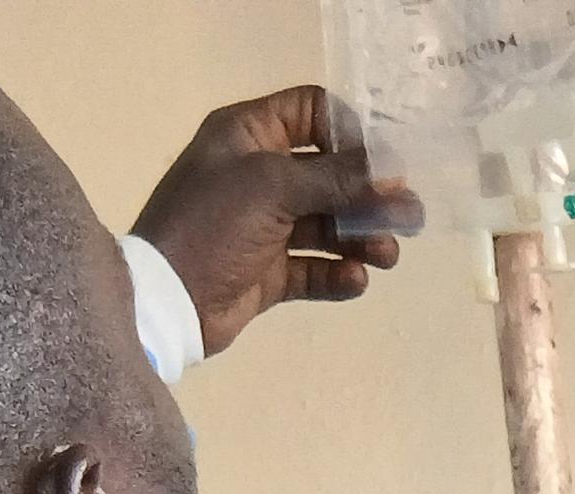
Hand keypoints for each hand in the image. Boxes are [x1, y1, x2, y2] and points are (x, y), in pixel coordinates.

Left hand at [130, 89, 417, 359]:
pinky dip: (337, 273)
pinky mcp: (269, 271)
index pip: (311, 112)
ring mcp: (265, 224)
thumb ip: (336, 177)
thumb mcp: (273, 187)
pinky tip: (355, 279)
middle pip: (330, 172)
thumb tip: (392, 170)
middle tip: (409, 215)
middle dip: (369, 194)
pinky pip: (315, 267)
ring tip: (386, 255)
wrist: (166, 300)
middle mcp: (259, 174)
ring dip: (362, 237)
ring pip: (328, 223)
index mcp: (249, 135)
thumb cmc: (212, 224)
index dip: (349, 131)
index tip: (380, 161)